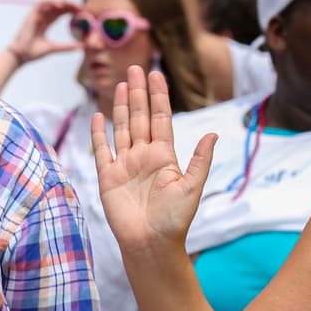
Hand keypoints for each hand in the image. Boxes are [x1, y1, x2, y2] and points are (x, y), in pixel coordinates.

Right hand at [7, 0, 82, 63]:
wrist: (20, 56)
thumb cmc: (33, 52)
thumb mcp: (53, 48)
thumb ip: (67, 47)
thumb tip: (81, 48)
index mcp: (45, 23)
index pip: (59, 12)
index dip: (70, 10)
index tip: (82, 12)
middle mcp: (41, 17)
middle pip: (57, 6)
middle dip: (69, 4)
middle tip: (81, 7)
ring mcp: (35, 15)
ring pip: (49, 2)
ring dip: (61, 0)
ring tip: (72, 4)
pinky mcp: (30, 15)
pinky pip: (40, 3)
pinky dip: (50, 1)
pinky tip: (60, 4)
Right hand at [93, 66, 216, 254]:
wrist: (151, 243)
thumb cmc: (174, 219)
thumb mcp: (192, 187)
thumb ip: (199, 159)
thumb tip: (212, 133)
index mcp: (164, 156)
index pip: (161, 118)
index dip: (158, 96)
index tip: (156, 74)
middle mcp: (143, 156)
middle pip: (140, 117)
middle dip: (138, 92)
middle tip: (135, 67)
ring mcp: (124, 164)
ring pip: (122, 128)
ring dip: (121, 106)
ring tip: (120, 84)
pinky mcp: (107, 176)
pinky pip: (102, 149)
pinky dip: (99, 133)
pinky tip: (98, 116)